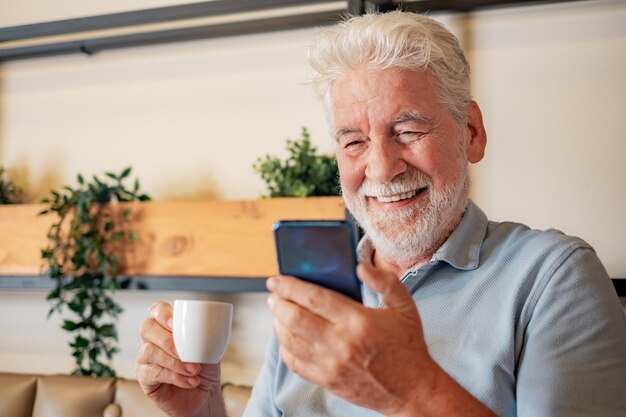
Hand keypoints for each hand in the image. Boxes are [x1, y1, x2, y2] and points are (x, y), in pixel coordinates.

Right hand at [135, 301, 222, 416]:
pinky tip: (189, 381)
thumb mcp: (210, 346)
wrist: (205, 394)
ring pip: (148, 352)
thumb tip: (209, 323)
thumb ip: (204, 333)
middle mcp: (152, 339)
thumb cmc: (204, 367)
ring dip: (174, 362)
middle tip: (185, 353)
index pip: (157, 310)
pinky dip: (174, 377)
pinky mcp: (144, 377)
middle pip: (147, 328)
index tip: (175, 323)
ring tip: (194, 370)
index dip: (162, 313)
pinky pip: (152, 373)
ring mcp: (145, 358)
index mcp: (167, 326)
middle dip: (167, 340)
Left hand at [267, 262, 436, 415]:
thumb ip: (383, 281)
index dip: (290, 286)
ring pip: (290, 340)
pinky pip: (294, 362)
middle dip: (278, 302)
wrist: (412, 390)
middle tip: (274, 293)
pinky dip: (284, 346)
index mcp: (358, 321)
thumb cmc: (407, 345)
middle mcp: (341, 344)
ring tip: (278, 310)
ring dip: (278, 322)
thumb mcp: (404, 306)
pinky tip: (286, 335)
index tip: (276, 279)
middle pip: (295, 318)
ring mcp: (331, 365)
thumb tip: (359, 266)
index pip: (314, 298)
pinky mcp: (326, 380)